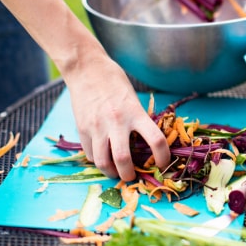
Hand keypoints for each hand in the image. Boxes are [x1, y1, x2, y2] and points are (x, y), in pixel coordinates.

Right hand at [67, 57, 170, 180]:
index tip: (163, 164)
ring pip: (103, 162)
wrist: (86, 69)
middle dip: (130, 175)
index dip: (163, 157)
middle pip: (123, 160)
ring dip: (111, 173)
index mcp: (135, 112)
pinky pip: (90, 154)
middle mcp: (116, 121)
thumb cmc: (115, 82)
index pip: (156, 140)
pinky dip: (98, 160)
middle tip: (133, 176)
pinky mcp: (82, 129)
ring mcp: (97, 126)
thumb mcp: (134, 99)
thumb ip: (139, 121)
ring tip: (116, 173)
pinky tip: (103, 158)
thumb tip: (146, 146)